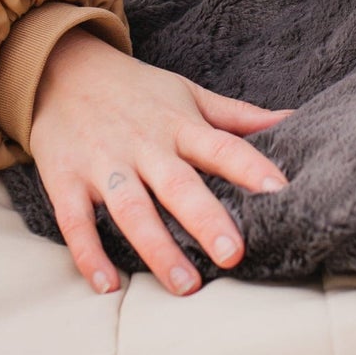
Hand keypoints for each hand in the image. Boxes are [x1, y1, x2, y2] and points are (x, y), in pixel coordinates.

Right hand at [28, 28, 288, 294]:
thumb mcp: (188, 94)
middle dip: (204, 218)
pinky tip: (108, 286)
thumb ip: (239, 116)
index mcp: (178, 125)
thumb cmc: (137, 91)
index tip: (280, 190)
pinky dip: (89, 254)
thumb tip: (295, 120)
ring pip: (131, 210)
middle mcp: (143, 146)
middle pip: (177, 185)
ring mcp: (102, 164)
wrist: (60, 69)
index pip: (221, 146)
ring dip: (157, 249)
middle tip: (232, 254)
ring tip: (185, 285)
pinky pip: (76, 222)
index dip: (251, 167)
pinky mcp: (65, 181)